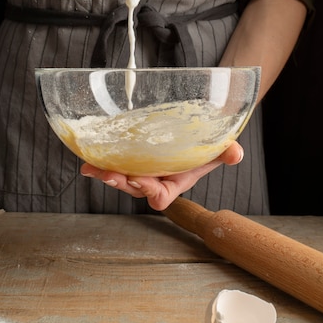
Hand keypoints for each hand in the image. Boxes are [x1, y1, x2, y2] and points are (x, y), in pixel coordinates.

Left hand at [80, 142, 243, 210]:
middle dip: (121, 183)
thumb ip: (226, 151)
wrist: (197, 126)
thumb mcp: (219, 146)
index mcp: (175, 182)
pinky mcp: (131, 155)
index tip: (142, 179)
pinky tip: (86, 157)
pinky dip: (100, 161)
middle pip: (134, 189)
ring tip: (91, 168)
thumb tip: (236, 153)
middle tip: (109, 174)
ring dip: (106, 174)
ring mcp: (141, 167)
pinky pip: (114, 162)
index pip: (160, 196)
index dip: (150, 191)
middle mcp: (155, 178)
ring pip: (121, 177)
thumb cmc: (207, 140)